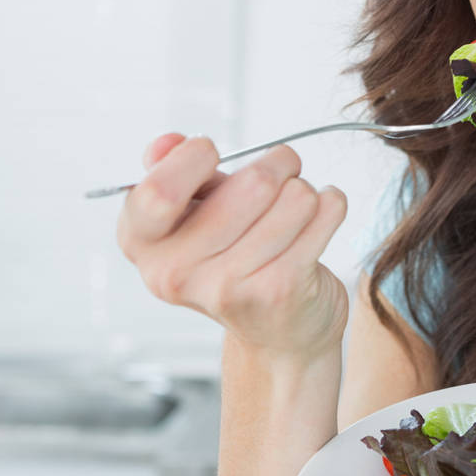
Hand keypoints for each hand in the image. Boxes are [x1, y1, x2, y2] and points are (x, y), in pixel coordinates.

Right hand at [117, 134, 349, 357]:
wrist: (278, 331)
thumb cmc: (234, 258)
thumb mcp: (194, 213)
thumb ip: (173, 170)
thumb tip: (167, 144)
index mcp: (143, 243)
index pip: (158, 192)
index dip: (194, 157)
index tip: (210, 154)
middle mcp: (176, 272)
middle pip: (254, 182)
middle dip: (278, 164)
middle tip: (281, 174)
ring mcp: (228, 286)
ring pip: (297, 195)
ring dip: (304, 190)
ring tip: (294, 211)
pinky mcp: (279, 290)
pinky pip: (326, 212)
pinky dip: (331, 204)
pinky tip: (316, 224)